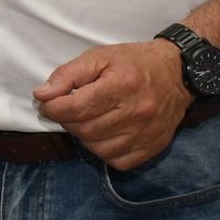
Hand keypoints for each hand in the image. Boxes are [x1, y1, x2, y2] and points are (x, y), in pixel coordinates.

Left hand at [34, 39, 192, 169]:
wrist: (177, 73)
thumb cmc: (134, 62)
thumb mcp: (99, 57)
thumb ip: (68, 75)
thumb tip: (42, 95)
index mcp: (122, 85)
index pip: (77, 107)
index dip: (54, 108)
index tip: (46, 104)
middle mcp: (137, 112)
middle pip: (86, 130)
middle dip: (67, 121)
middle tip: (67, 110)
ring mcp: (147, 132)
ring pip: (99, 149)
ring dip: (84, 137)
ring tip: (86, 120)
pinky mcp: (154, 146)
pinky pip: (118, 161)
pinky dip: (104, 151)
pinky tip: (103, 135)